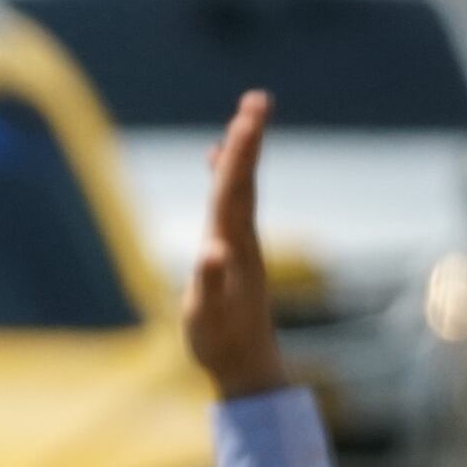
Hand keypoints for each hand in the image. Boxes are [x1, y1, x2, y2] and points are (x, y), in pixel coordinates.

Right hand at [184, 89, 293, 400]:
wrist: (248, 368)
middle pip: (242, 179)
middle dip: (247, 138)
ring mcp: (240, 243)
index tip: (250, 115)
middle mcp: (241, 238)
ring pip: (239, 187)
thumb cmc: (222, 345)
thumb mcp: (208, 317)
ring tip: (246, 115)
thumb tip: (213, 251)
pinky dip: (224, 175)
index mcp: (233, 246)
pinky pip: (229, 202)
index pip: (234, 188)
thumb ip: (209, 283)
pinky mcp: (234, 251)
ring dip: (241, 150)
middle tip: (258, 99)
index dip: (240, 151)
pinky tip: (217, 157)